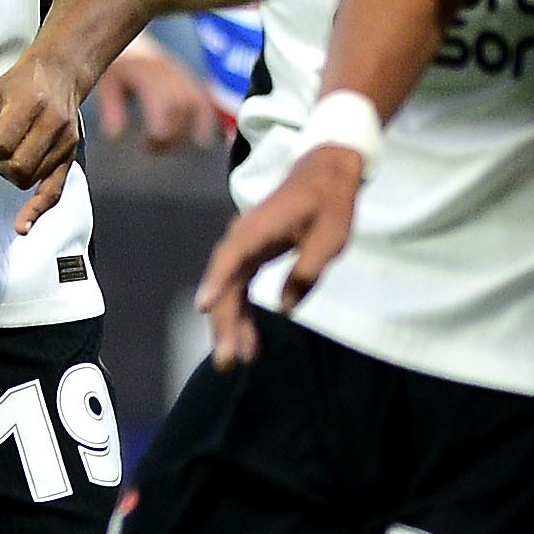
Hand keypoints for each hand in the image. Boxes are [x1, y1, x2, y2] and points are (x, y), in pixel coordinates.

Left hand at [0, 46, 85, 230]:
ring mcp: (65, 142)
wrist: (60, 72)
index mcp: (30, 103)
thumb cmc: (18, 83)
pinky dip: (36, 210)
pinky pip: (54, 191)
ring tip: (11, 153)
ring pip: (27, 179)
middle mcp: (52, 124)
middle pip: (15, 167)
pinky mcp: (70, 154)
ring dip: (10, 174)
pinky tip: (22, 226)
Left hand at [95, 38, 222, 149]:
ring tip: (168, 145)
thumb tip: (115, 135)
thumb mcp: (108, 84)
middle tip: (152, 148)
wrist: (133, 42)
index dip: (158, 134)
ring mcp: (183, 77)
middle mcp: (170, 75)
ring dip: (183, 132)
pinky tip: (202, 140)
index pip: (162, 109)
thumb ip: (112, 109)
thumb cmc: (120, 63)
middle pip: (179, 114)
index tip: (146, 145)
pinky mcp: (190, 81)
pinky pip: (205, 102)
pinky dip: (206, 121)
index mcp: (149, 75)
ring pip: (194, 109)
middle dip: (168, 137)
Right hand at [196, 144, 359, 363]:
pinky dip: (240, 313)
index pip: (232, 257)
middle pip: (225, 283)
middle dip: (223, 322)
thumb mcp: (330, 238)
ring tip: (237, 359)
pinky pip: (237, 288)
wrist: (324, 174)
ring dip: (230, 324)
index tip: (204, 307)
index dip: (216, 281)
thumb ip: (307, 272)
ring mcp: (244, 247)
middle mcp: (243, 238)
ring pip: (228, 290)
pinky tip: (247, 341)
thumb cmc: (329, 203)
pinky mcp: (251, 256)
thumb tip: (285, 307)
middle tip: (227, 360)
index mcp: (259, 228)